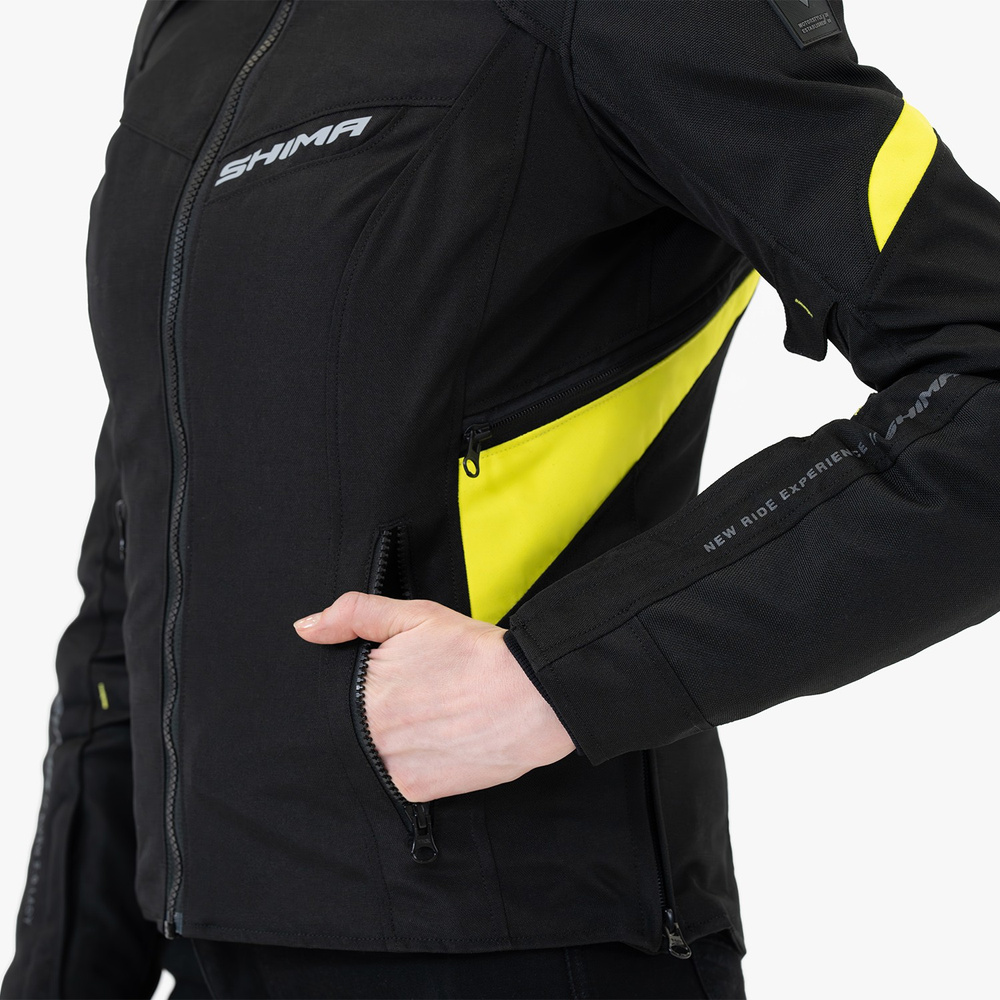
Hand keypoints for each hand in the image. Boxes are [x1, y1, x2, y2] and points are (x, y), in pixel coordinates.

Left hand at [292, 594, 575, 799]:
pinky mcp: (416, 791)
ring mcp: (393, 768)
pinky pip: (397, 777)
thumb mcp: (415, 616)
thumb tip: (306, 627)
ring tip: (427, 717)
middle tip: (412, 697)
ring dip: (391, 739)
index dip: (360, 687)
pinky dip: (411, 760)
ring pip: (372, 753)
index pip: (335, 698)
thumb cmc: (476, 652)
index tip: (385, 681)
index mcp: (365, 695)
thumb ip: (355, 615)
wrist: (535, 696)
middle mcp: (374, 738)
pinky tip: (436, 739)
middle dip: (376, 712)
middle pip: (352, 727)